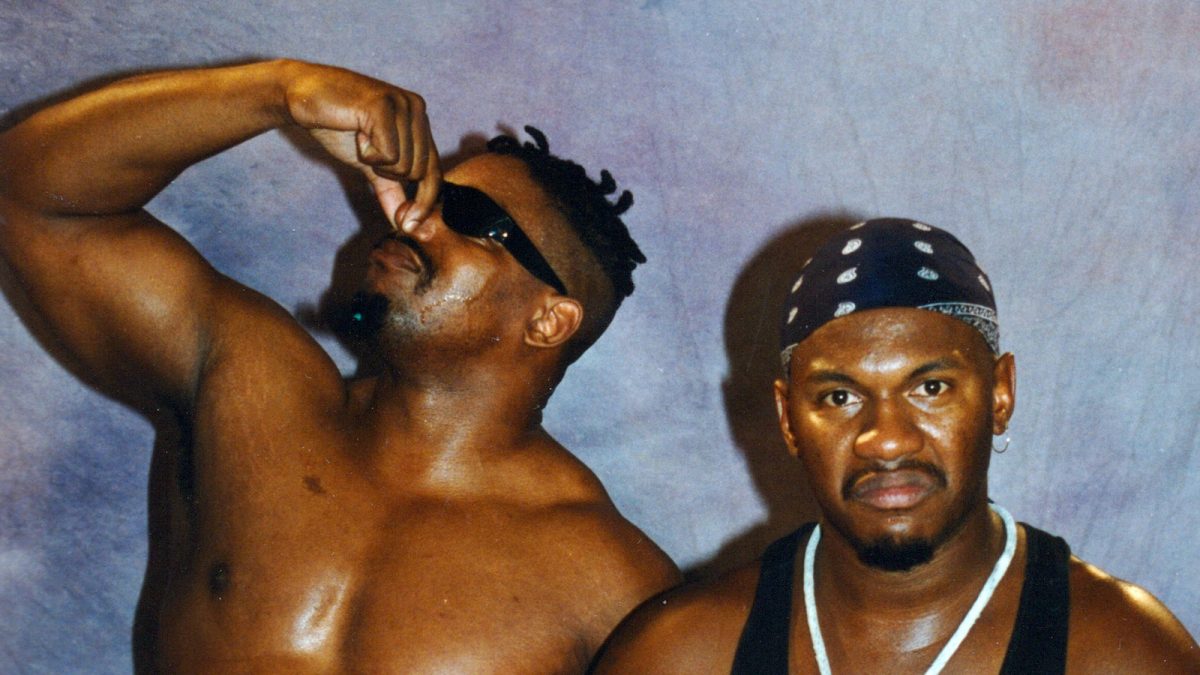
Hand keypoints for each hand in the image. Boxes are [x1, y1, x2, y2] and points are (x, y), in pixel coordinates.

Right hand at [282, 61, 440, 229]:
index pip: (433, 172)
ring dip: (375, 162)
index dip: (424, 202)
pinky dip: (368, 153)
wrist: (303, 98)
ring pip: (404, 166)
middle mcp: (418, 109)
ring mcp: (403, 104)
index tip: (408, 226)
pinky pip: (388, 154)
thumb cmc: (338, 128)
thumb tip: (407, 227)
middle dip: (388, 174)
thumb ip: (390, 193)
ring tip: (360, 136)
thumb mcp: (370, 166)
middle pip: (418, 173)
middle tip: (366, 150)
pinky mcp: (384, 106)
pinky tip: (356, 131)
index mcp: (420, 120)